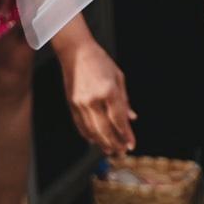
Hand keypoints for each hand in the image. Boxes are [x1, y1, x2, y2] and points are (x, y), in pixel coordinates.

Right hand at [61, 33, 135, 156]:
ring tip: (110, 150)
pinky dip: (88, 135)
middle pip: (105, 129)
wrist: (76, 52)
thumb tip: (132, 118)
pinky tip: (95, 141)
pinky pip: (80, 125)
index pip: (119, 119)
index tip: (131, 144)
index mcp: (108, 91)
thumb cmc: (100, 61)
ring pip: (92, 130)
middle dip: (115, 143)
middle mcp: (93, 99)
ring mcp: (80, 103)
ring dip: (102, 142)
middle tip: (122, 152)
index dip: (126, 134)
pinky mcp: (72, 104)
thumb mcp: (119, 77)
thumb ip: (125, 100)